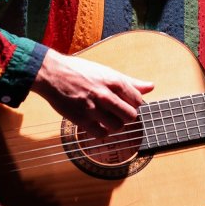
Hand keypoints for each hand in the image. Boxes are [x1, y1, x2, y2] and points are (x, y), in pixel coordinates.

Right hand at [32, 50, 154, 137]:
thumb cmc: (81, 71)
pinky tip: (98, 125)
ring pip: (117, 126)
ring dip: (115, 125)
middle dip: (127, 116)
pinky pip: (101, 134)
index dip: (134, 104)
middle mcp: (105, 95)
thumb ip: (130, 82)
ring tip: (108, 118)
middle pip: (131, 116)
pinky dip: (102, 133)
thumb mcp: (107, 72)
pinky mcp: (81, 120)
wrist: (52, 73)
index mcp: (114, 81)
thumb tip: (151, 87)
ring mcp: (93, 108)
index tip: (127, 103)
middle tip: (118, 113)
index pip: (138, 101)